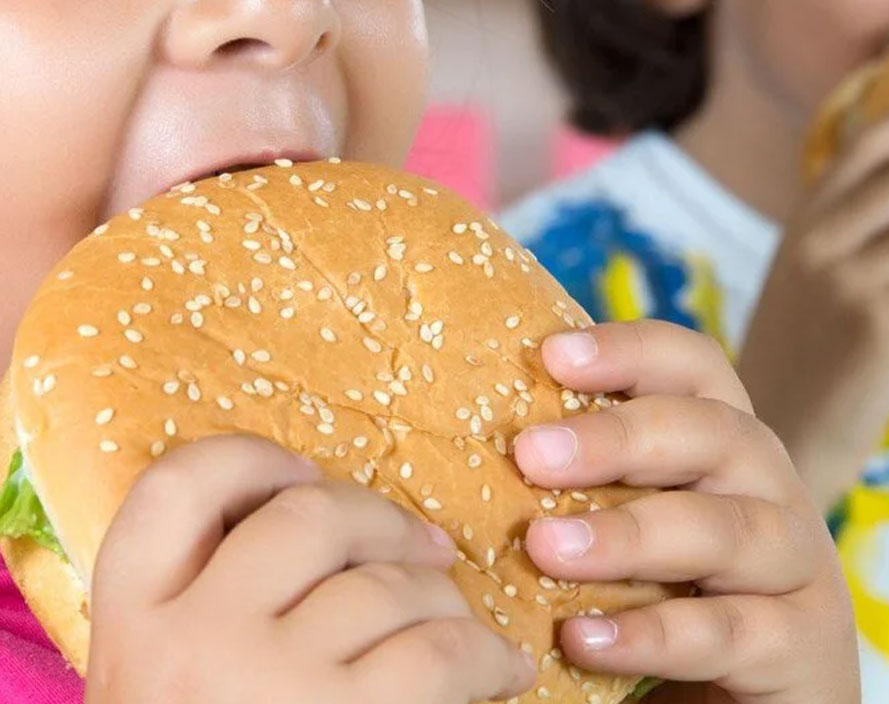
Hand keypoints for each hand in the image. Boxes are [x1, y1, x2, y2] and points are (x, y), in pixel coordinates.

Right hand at [87, 436, 534, 703]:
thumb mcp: (175, 685)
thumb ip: (217, 605)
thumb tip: (330, 521)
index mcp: (132, 626)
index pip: (177, 486)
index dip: (252, 461)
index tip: (303, 475)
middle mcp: (192, 642)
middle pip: (310, 514)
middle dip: (384, 521)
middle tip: (426, 552)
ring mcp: (269, 682)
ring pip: (389, 585)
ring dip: (447, 602)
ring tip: (467, 636)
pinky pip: (442, 651)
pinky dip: (488, 654)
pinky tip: (503, 673)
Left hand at [514, 322, 857, 703]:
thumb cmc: (663, 614)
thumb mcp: (620, 543)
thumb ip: (575, 497)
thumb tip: (467, 450)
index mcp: (725, 451)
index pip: (696, 370)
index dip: (632, 350)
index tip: (552, 356)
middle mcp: (771, 494)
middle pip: (715, 434)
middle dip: (620, 438)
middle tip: (531, 454)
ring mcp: (797, 570)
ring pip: (727, 529)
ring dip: (632, 533)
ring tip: (544, 548)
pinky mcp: (806, 648)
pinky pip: (731, 631)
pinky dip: (655, 633)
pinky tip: (582, 637)